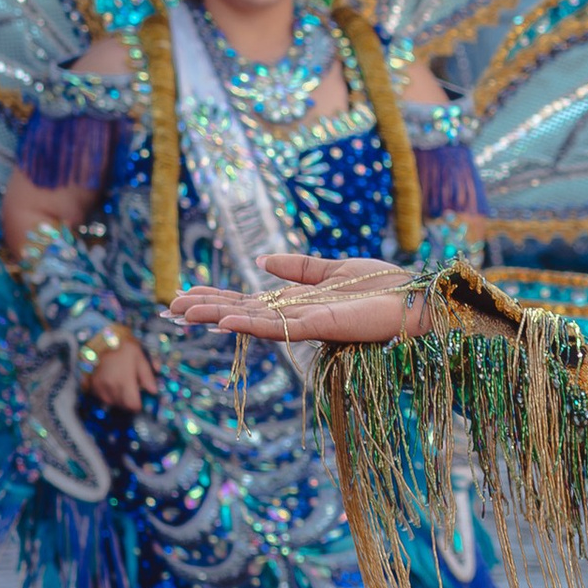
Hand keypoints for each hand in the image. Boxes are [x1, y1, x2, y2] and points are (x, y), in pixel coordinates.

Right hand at [85, 337, 158, 411]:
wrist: (101, 339)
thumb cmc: (123, 347)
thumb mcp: (140, 357)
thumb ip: (147, 376)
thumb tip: (153, 392)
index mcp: (125, 380)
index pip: (132, 405)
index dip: (138, 405)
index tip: (140, 401)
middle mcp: (111, 386)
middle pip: (123, 406)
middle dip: (129, 402)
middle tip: (132, 392)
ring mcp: (100, 387)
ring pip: (113, 403)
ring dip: (119, 399)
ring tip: (122, 387)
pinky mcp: (93, 385)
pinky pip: (102, 398)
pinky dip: (109, 395)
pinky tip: (112, 385)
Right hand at [171, 249, 420, 346]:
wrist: (417, 299)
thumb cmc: (384, 286)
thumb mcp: (335, 268)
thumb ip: (299, 267)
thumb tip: (262, 261)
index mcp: (297, 302)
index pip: (248, 301)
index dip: (217, 297)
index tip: (185, 296)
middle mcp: (297, 315)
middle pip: (243, 312)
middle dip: (207, 309)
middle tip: (170, 310)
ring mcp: (308, 322)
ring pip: (254, 321)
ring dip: (219, 316)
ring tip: (186, 314)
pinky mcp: (324, 324)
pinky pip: (282, 326)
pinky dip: (252, 323)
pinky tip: (228, 319)